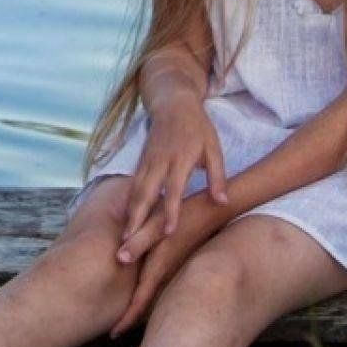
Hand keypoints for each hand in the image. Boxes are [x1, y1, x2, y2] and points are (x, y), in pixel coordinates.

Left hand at [110, 195, 228, 335]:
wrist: (213, 214)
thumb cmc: (184, 218)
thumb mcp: (159, 227)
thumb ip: (139, 241)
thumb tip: (120, 257)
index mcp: (157, 269)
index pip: (140, 300)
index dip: (127, 318)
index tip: (114, 334)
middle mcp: (163, 274)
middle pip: (144, 303)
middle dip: (129, 320)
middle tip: (112, 335)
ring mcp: (170, 271)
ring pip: (152, 295)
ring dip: (138, 308)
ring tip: (122, 323)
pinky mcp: (173, 264)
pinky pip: (158, 283)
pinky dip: (147, 292)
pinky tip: (140, 295)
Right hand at [121, 96, 225, 249]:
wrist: (173, 103)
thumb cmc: (198, 128)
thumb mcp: (214, 149)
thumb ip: (218, 177)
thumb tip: (223, 202)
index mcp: (179, 159)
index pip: (173, 190)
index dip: (170, 212)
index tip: (167, 232)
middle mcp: (159, 162)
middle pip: (145, 194)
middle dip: (137, 219)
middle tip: (130, 242)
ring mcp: (147, 161)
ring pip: (135, 191)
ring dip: (129, 214)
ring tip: (124, 237)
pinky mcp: (140, 161)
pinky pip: (132, 185)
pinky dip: (128, 202)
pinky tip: (125, 218)